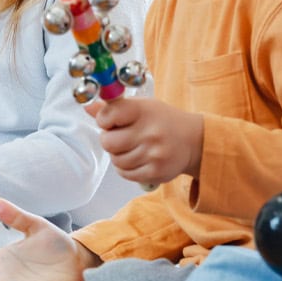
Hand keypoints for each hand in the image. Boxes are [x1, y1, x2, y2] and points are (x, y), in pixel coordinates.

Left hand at [86, 97, 203, 185]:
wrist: (194, 141)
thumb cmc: (162, 121)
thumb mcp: (142, 107)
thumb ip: (114, 108)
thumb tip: (87, 106)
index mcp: (143, 110)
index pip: (108, 115)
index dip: (103, 120)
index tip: (110, 122)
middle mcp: (149, 132)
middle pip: (108, 142)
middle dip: (109, 141)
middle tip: (119, 137)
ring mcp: (153, 154)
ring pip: (116, 160)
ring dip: (118, 155)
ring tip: (131, 148)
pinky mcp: (156, 172)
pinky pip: (126, 174)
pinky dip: (126, 168)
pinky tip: (136, 159)